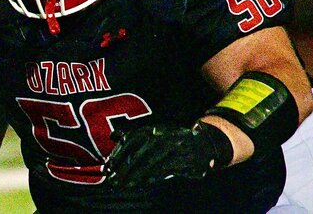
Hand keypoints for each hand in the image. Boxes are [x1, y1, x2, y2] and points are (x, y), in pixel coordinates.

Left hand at [103, 122, 232, 187]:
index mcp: (152, 129)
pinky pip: (166, 168)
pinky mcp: (184, 158)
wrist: (204, 143)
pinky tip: (144, 183)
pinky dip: (154, 176)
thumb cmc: (173, 141)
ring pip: (151, 162)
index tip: (108, 167)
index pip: (130, 141)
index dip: (118, 154)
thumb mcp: (154, 135)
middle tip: (114, 180)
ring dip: (137, 175)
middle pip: (138, 153)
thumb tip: (112, 136)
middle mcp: (162, 135)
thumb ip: (133, 137)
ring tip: (126, 184)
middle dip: (124, 168)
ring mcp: (174, 146)